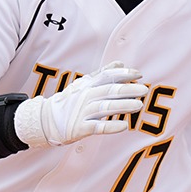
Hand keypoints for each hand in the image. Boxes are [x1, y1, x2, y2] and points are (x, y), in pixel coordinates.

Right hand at [12, 62, 147, 146]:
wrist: (46, 120)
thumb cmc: (70, 101)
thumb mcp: (84, 84)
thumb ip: (103, 73)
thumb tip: (121, 64)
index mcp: (88, 85)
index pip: (107, 76)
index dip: (123, 75)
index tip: (139, 74)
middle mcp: (86, 97)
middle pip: (109, 91)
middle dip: (127, 90)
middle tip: (144, 90)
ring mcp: (82, 112)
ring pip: (105, 108)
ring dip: (123, 106)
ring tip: (139, 105)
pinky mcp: (80, 128)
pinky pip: (97, 127)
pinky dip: (111, 127)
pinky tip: (124, 126)